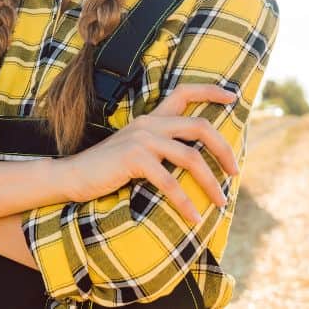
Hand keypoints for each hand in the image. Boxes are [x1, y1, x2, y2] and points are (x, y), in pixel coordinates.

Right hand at [55, 84, 239, 224]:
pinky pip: (169, 182)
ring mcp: (142, 139)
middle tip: (235, 173)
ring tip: (221, 202)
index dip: (210, 91)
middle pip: (199, 126)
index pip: (184, 92)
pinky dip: (185, 202)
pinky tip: (193, 217)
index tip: (233, 96)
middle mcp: (149, 123)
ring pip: (190, 157)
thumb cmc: (107, 169)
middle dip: (223, 150)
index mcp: (151, 118)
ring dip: (210, 182)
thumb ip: (161, 147)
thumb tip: (195, 160)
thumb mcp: (137, 151)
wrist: (73, 176)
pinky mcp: (134, 159)